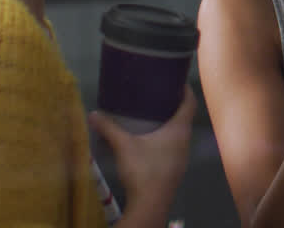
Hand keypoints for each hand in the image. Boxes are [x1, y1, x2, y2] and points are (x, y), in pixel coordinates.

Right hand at [89, 85, 194, 216]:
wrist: (150, 204)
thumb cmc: (143, 169)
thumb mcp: (124, 146)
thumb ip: (109, 128)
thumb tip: (94, 114)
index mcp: (179, 130)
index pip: (190, 103)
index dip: (184, 89)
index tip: (175, 79)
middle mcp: (185, 141)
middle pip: (184, 116)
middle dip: (173, 104)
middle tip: (156, 94)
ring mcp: (182, 156)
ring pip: (179, 133)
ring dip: (169, 122)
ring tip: (151, 113)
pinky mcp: (175, 168)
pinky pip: (174, 145)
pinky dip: (165, 137)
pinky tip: (150, 139)